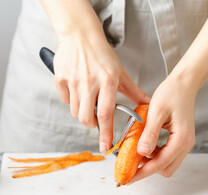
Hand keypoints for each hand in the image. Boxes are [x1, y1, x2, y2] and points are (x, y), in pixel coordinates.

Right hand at [54, 31, 149, 151]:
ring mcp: (73, 80)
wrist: (81, 35)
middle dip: (91, 125)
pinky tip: (77, 90)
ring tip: (88, 101)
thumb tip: (147, 105)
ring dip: (82, 112)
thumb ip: (133, 91)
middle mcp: (90, 82)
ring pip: (74, 111)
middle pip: (86, 118)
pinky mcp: (60, 78)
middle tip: (95, 119)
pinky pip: (64, 99)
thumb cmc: (102, 55)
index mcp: (108, 81)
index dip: (106, 133)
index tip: (105, 146)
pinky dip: (71, 100)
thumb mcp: (120, 72)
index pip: (106, 114)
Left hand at [132, 76, 196, 181]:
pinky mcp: (180, 139)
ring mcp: (184, 143)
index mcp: (181, 139)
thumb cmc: (172, 93)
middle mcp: (186, 144)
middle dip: (147, 170)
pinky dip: (155, 154)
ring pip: (166, 163)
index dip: (142, 173)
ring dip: (150, 161)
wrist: (184, 83)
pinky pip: (167, 154)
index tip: (128, 178)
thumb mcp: (157, 112)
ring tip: (134, 154)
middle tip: (129, 166)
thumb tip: (142, 153)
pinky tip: (144, 145)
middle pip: (165, 168)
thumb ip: (150, 133)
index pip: (160, 164)